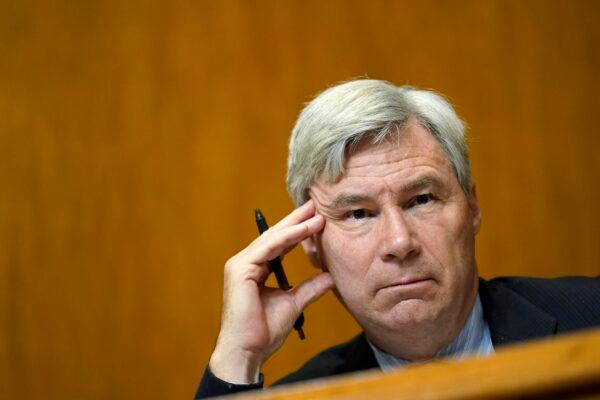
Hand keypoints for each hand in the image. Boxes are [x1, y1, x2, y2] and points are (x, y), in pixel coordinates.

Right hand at [208, 200, 333, 383]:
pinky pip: (269, 248)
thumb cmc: (264, 331)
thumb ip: (310, 288)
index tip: (317, 219)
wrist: (248, 351)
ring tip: (316, 213)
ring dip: (296, 225)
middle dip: (296, 220)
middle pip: (275, 236)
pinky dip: (287, 238)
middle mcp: (245, 263)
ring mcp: (240, 265)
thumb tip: (330, 277)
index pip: (279, 244)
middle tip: (315, 204)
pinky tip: (305, 229)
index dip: (298, 231)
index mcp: (254, 269)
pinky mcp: (240, 270)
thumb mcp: (294, 304)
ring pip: (272, 239)